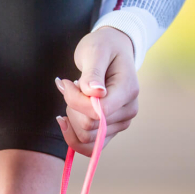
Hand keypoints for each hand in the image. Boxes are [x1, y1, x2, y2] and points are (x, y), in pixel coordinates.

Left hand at [55, 27, 138, 155]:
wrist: (112, 49)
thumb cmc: (102, 46)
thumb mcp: (95, 51)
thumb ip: (93, 73)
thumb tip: (95, 92)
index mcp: (128, 91)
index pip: (97, 113)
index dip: (75, 102)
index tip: (66, 83)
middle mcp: (128, 111)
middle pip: (89, 128)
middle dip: (71, 108)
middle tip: (69, 87)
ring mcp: (120, 123)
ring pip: (86, 139)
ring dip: (71, 119)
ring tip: (74, 97)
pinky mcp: (110, 130)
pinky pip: (89, 147)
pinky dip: (72, 134)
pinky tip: (66, 118)